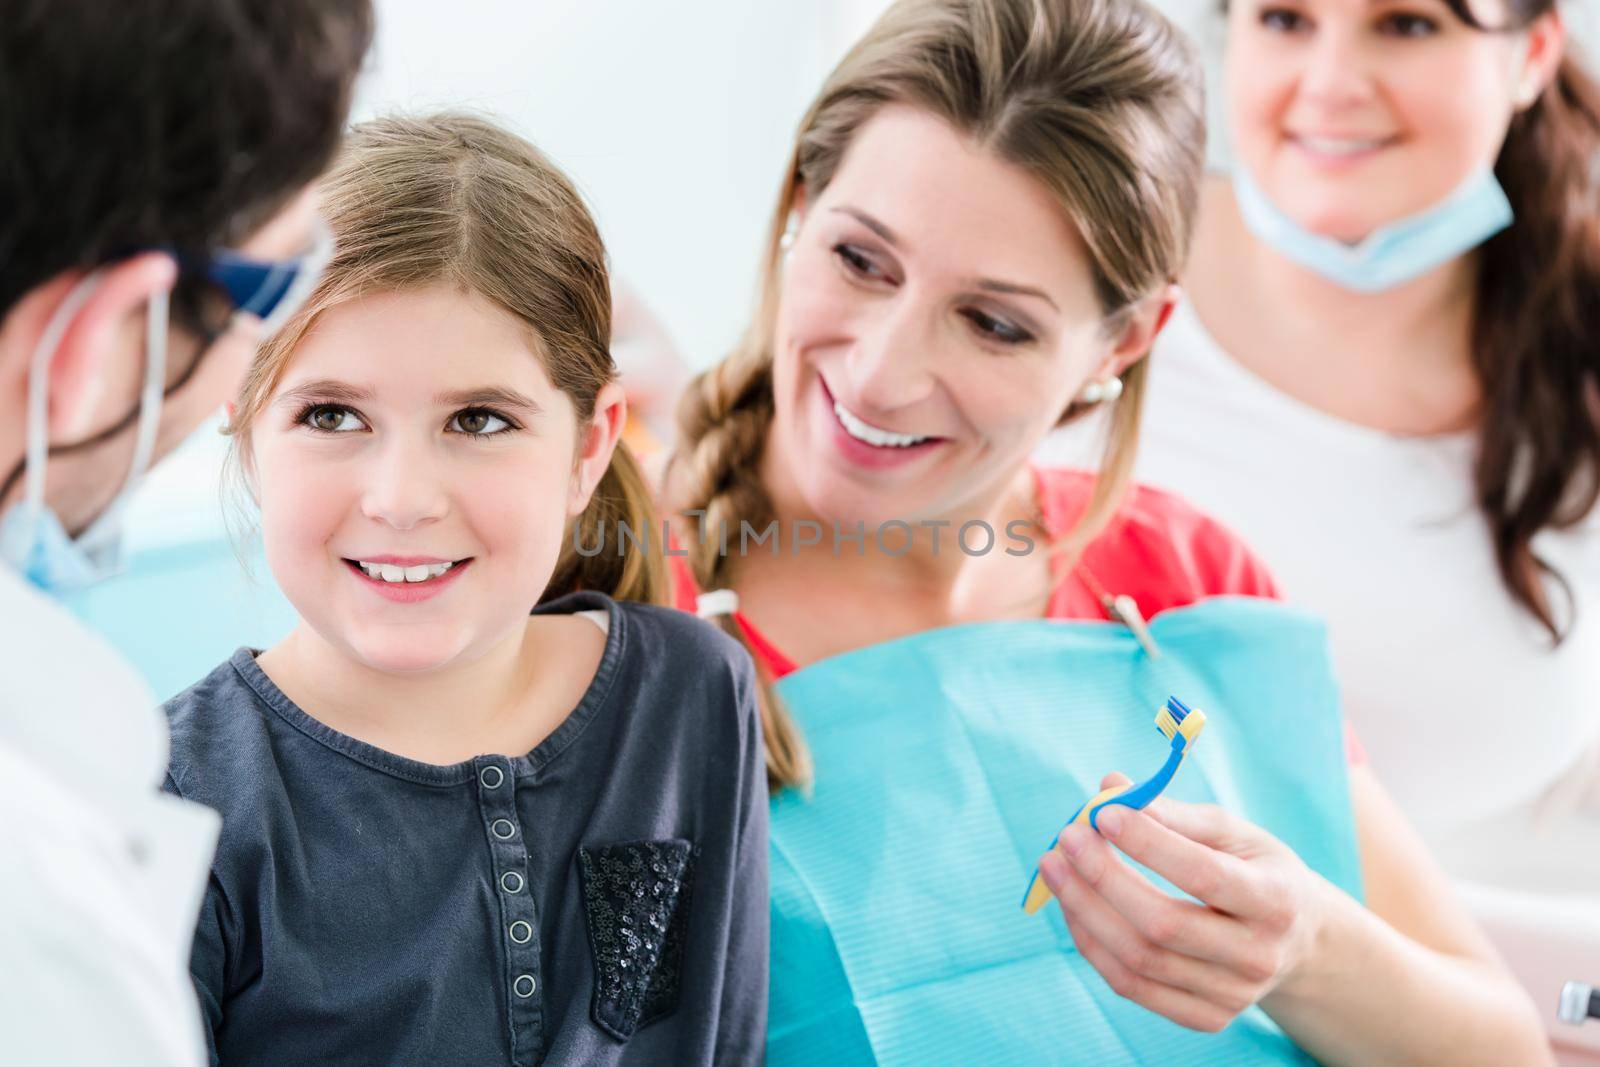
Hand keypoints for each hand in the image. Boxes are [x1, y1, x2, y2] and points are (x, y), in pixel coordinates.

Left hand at [1037, 772, 1329, 1032]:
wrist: (1298, 941)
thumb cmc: (1256, 870)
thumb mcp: (1234, 833)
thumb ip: (1174, 814)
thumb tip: (1109, 788)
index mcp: (1276, 900)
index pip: (1203, 875)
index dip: (1148, 844)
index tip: (1102, 813)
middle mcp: (1258, 956)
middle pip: (1164, 924)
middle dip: (1103, 878)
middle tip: (1066, 837)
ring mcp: (1232, 995)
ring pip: (1139, 960)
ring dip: (1084, 909)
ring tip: (1054, 866)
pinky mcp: (1206, 1018)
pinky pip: (1132, 987)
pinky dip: (1092, 944)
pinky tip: (1072, 906)